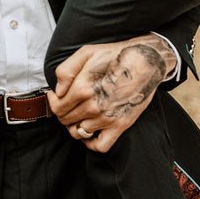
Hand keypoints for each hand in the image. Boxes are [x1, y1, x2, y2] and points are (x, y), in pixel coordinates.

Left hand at [47, 35, 174, 151]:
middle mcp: (93, 106)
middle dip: (64, 113)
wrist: (145, 62)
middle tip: (69, 104)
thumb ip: (66, 70)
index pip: (57, 107)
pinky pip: (100, 146)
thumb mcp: (86, 52)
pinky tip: (90, 131)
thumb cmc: (114, 55)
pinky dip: (91, 143)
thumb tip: (57, 91)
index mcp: (82, 88)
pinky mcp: (120, 126)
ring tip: (79, 115)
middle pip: (66, 120)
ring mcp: (106, 118)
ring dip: (74, 126)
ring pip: (78, 133)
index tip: (56, 96)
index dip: (53, 102)